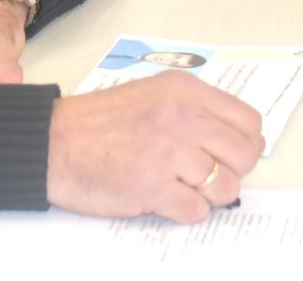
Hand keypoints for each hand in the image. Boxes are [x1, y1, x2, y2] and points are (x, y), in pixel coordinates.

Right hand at [48, 71, 264, 221]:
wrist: (54, 142)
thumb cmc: (100, 122)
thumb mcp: (153, 94)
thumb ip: (195, 109)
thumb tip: (242, 138)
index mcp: (185, 91)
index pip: (248, 121)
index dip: (245, 144)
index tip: (230, 155)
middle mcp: (182, 117)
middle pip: (243, 155)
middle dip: (231, 172)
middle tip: (208, 177)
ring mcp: (168, 153)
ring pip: (225, 186)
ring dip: (209, 195)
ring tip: (183, 189)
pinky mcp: (152, 187)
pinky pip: (196, 210)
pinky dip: (187, 211)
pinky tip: (166, 200)